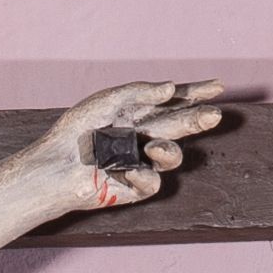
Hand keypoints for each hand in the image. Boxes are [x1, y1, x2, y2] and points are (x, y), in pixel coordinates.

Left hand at [33, 81, 226, 214]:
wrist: (54, 165)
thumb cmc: (75, 131)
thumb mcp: (107, 101)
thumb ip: (140, 92)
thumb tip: (172, 87)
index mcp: (137, 114)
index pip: (173, 102)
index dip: (195, 94)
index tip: (218, 86)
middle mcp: (142, 136)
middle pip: (180, 126)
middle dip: (198, 120)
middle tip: (213, 115)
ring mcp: (140, 161)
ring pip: (172, 156)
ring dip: (169, 151)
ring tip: (153, 148)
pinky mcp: (134, 186)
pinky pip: (153, 181)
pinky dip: (143, 175)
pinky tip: (127, 172)